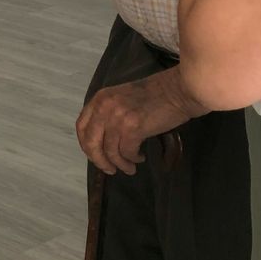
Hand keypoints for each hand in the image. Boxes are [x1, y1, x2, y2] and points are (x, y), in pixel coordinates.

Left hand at [76, 68, 198, 175]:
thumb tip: (102, 140)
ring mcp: (117, 117)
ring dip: (120, 163)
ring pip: (110, 151)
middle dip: (99, 160)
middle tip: (109, 169)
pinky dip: (132, 159)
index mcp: (100, 98)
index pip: (81, 127)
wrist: (179, 90)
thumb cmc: (155, 94)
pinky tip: (139, 158)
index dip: (86, 145)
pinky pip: (126, 152)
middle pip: (91, 142)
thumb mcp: (122, 98)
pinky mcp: (133, 128)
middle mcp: (104, 107)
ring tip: (130, 167)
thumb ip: (109, 113)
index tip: (95, 155)